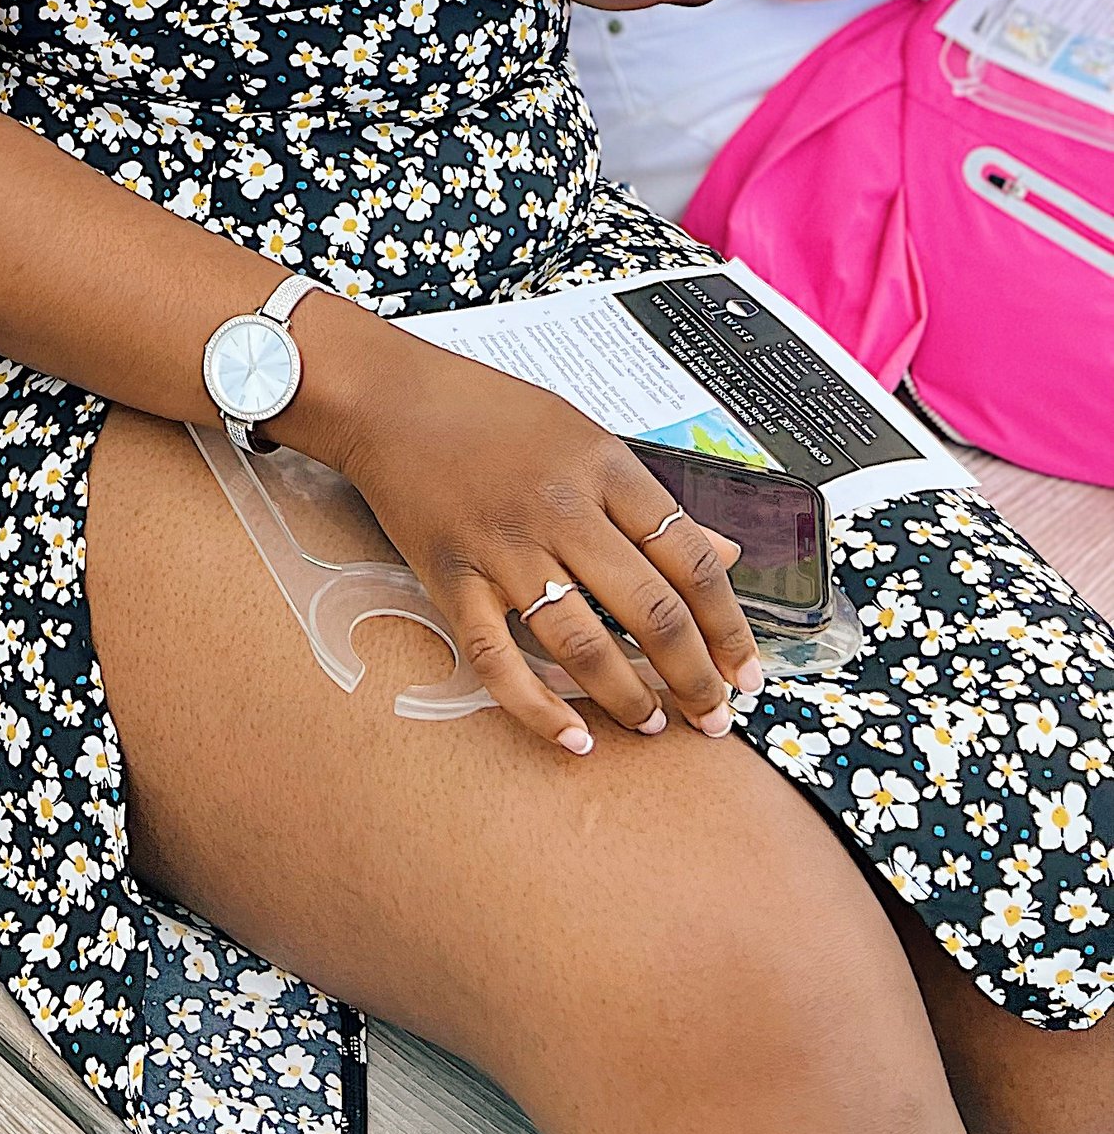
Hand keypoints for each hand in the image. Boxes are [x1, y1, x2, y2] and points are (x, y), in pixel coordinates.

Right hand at [296, 301, 763, 753]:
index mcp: (602, 466)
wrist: (387, 396)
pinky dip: (537, 706)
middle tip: (712, 717)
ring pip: (584, 643)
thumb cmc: (484, 410)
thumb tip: (722, 550)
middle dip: (693, 678)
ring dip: (628, 697)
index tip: (745, 670)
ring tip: (651, 724)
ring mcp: (503, 547)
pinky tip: (571, 736)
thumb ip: (648, 498)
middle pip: (651, 610)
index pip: (690, 558)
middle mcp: (560, 508)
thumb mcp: (583, 435)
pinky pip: (497, 657)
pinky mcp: (452, 576)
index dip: (729, 626)